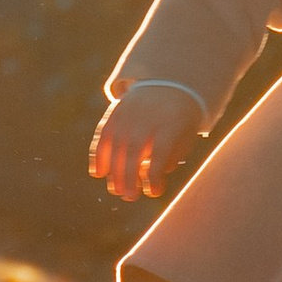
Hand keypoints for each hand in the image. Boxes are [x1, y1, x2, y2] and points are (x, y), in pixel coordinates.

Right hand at [88, 84, 202, 202]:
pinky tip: (98, 173)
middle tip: (130, 197)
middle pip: (134, 150)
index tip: (153, 192)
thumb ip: (168, 160)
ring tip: (117, 191)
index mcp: (171, 124)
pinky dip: (98, 155)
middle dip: (130, 177)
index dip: (155, 174)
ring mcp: (129, 113)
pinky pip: (103, 135)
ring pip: (116, 145)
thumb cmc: (179, 122)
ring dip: (114, 172)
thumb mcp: (184, 139)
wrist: (170, 84)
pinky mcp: (115, 112)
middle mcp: (147, 117)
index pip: (161, 151)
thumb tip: (144, 177)